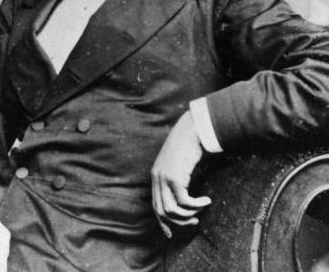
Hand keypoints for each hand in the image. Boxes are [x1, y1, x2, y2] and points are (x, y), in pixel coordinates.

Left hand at [151, 110, 210, 237]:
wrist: (191, 129)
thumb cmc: (188, 144)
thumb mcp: (179, 162)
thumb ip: (178, 177)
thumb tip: (185, 194)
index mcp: (156, 175)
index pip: (155, 205)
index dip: (162, 222)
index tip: (170, 234)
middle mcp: (157, 178)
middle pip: (162, 211)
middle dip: (178, 222)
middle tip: (195, 222)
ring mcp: (164, 178)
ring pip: (172, 210)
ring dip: (188, 215)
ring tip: (201, 211)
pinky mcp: (174, 177)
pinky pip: (184, 201)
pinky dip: (196, 205)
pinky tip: (206, 200)